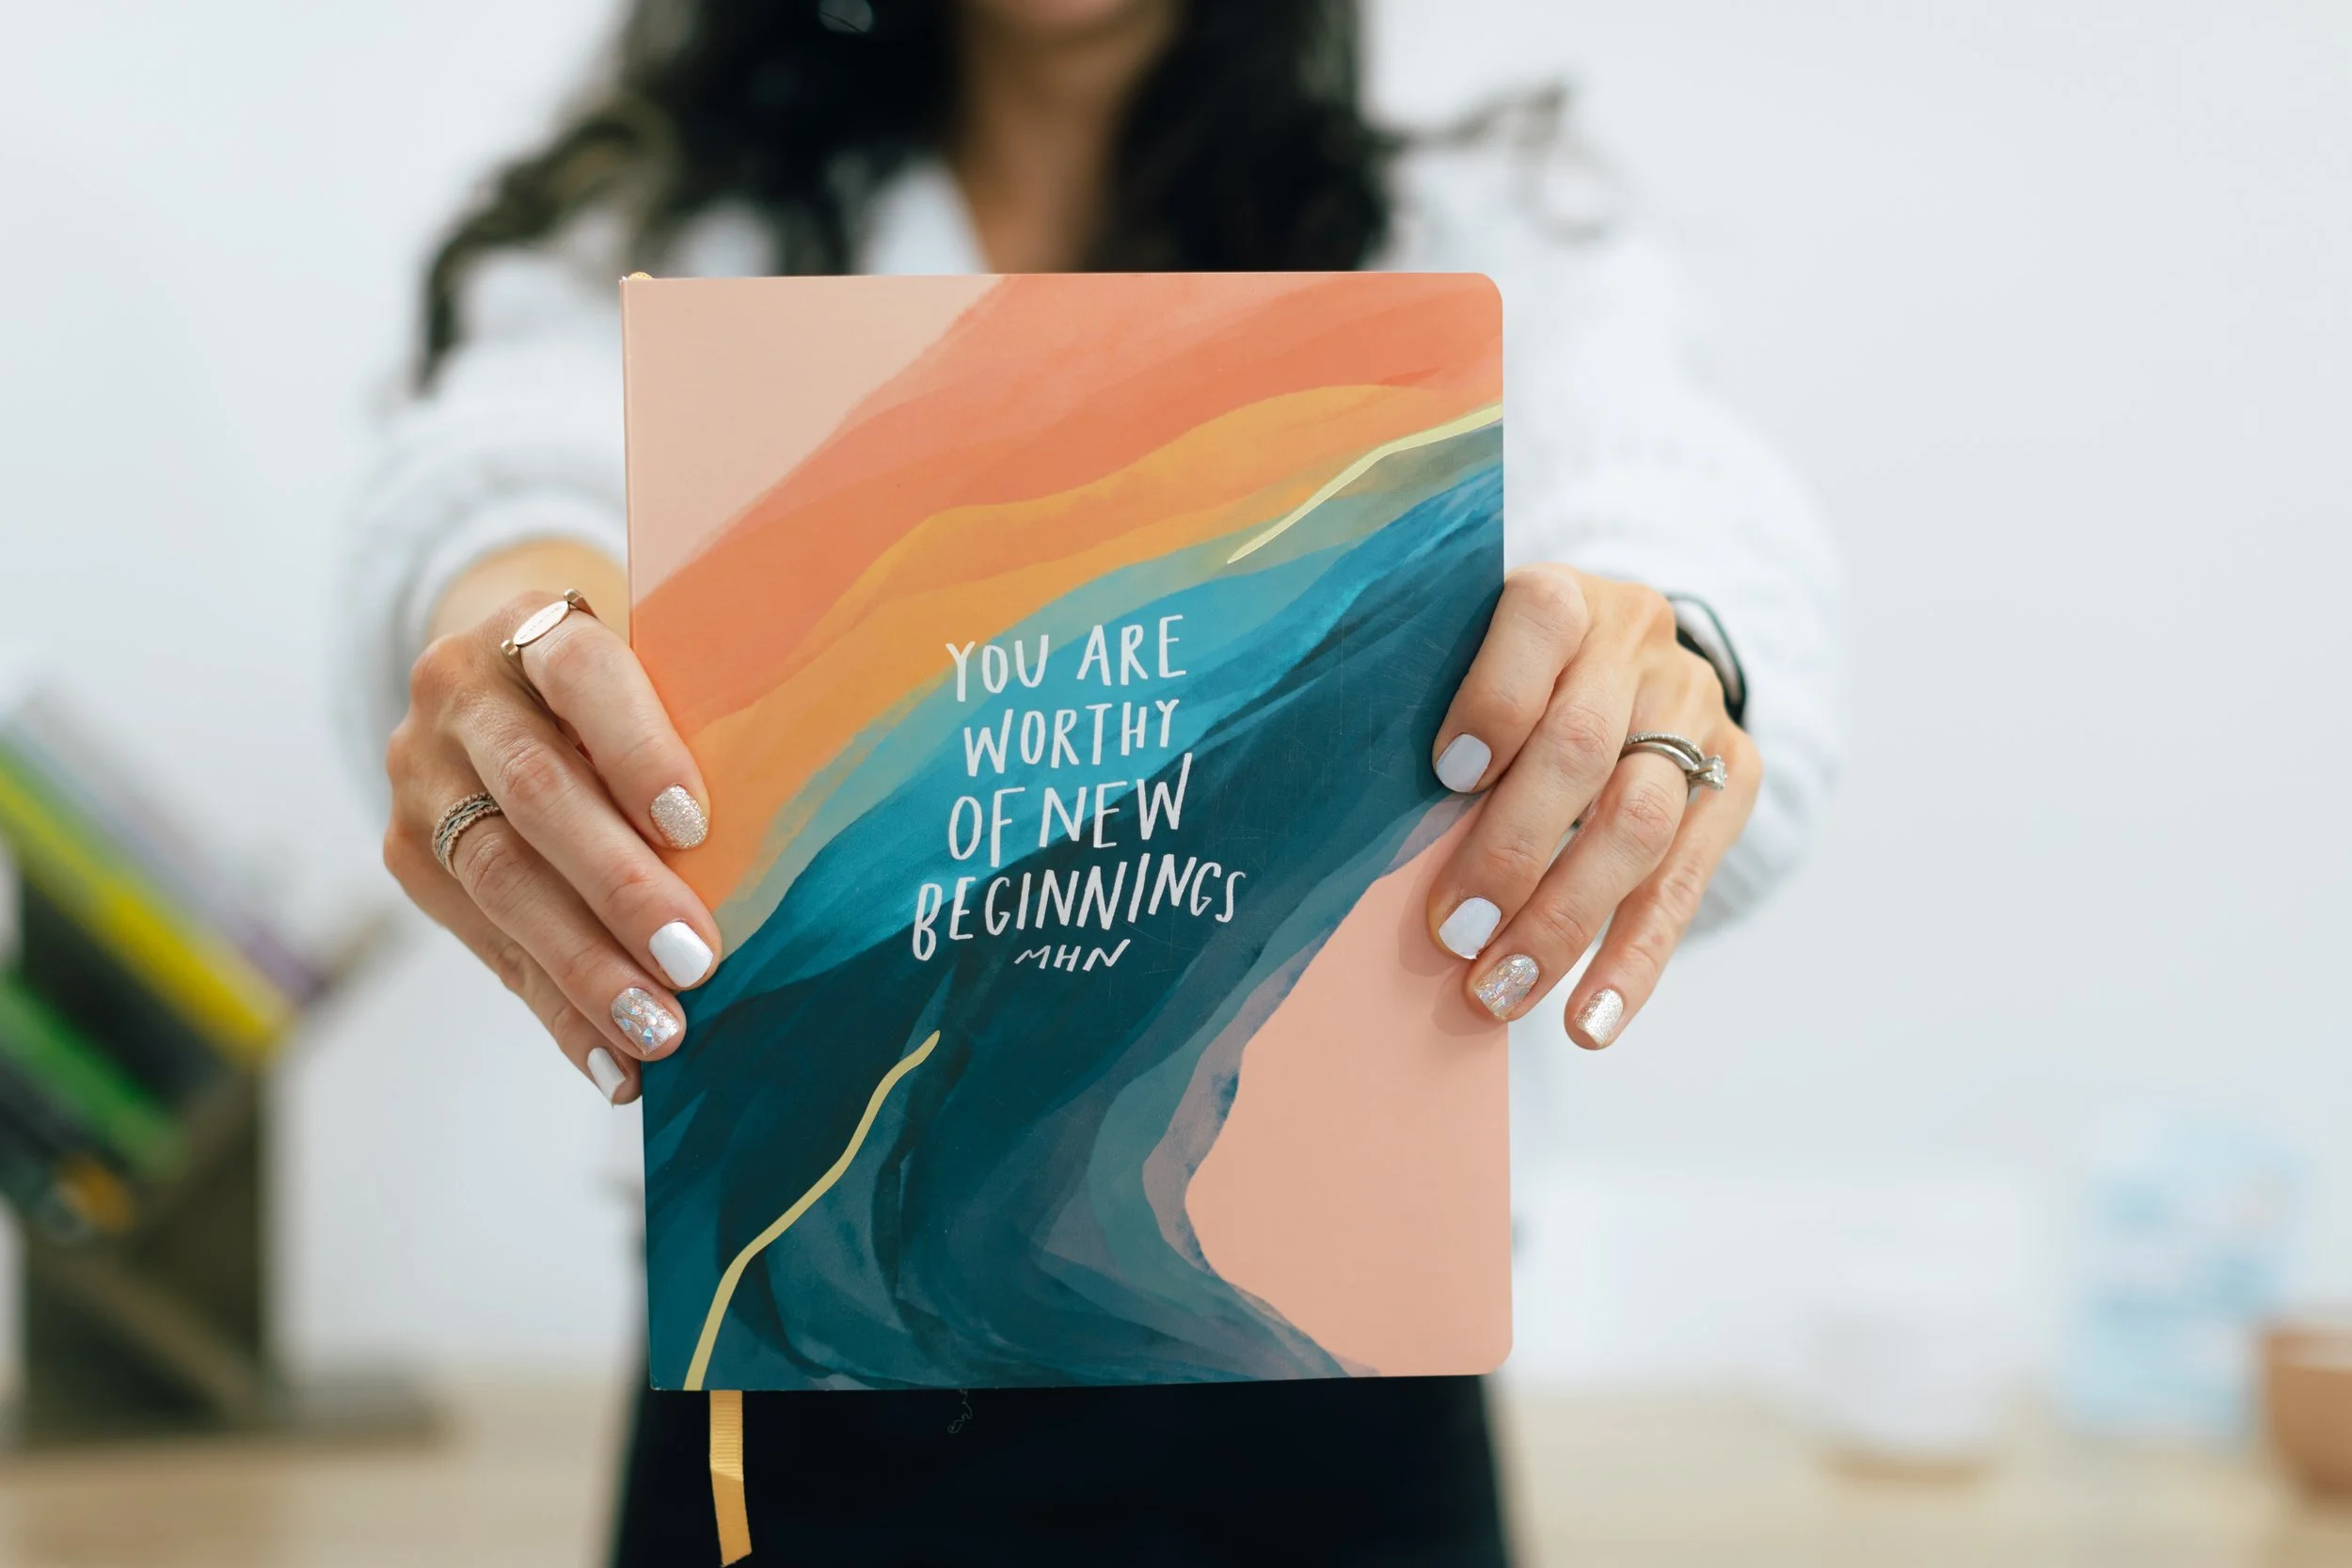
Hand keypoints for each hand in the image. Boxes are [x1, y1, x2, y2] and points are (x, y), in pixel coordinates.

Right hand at [382, 577, 720, 1103]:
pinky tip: (614, 1065)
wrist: (499, 680)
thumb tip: (794, 821)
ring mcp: (421, 776)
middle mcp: (457, 693)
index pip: (580, 672)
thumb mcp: (651, 668)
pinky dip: (557, 1010)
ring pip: (502, 878)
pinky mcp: (409, 854)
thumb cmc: (620, 688)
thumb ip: (697, 719)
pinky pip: (487, 945)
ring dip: (587, 968)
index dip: (637, 749)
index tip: (696, 828)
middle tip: (697, 962)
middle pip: (539, 794)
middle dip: (620, 889)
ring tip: (659, 1030)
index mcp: (529, 626)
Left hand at [1426, 565, 1760, 1045]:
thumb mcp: (1468, 655)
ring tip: (1499, 991)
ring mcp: (1694, 711)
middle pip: (1584, 747)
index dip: (1496, 701)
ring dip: (1564, 921)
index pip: (1539, 624)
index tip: (1447, 777)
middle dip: (1514, 848)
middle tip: (1453, 932)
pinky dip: (1632, 964)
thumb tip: (1365, 829)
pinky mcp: (1734, 776)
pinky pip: (1683, 885)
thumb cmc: (1506, 674)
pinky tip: (1590, 1022)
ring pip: (1638, 824)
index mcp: (1564, 598)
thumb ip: (1433, 709)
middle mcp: (1639, 643)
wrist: (1627, 653)